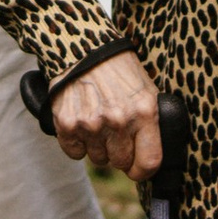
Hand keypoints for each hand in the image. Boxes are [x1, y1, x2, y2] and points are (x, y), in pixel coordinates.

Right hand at [49, 49, 161, 179]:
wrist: (82, 48)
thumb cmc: (118, 69)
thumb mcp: (145, 89)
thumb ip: (150, 122)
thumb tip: (150, 156)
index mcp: (144, 112)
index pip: (149, 162)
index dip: (143, 170)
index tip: (137, 168)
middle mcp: (118, 121)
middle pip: (120, 162)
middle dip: (118, 153)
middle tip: (114, 133)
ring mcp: (91, 123)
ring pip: (97, 158)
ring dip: (97, 146)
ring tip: (97, 121)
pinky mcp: (68, 124)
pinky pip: (75, 152)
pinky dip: (77, 143)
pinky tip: (81, 124)